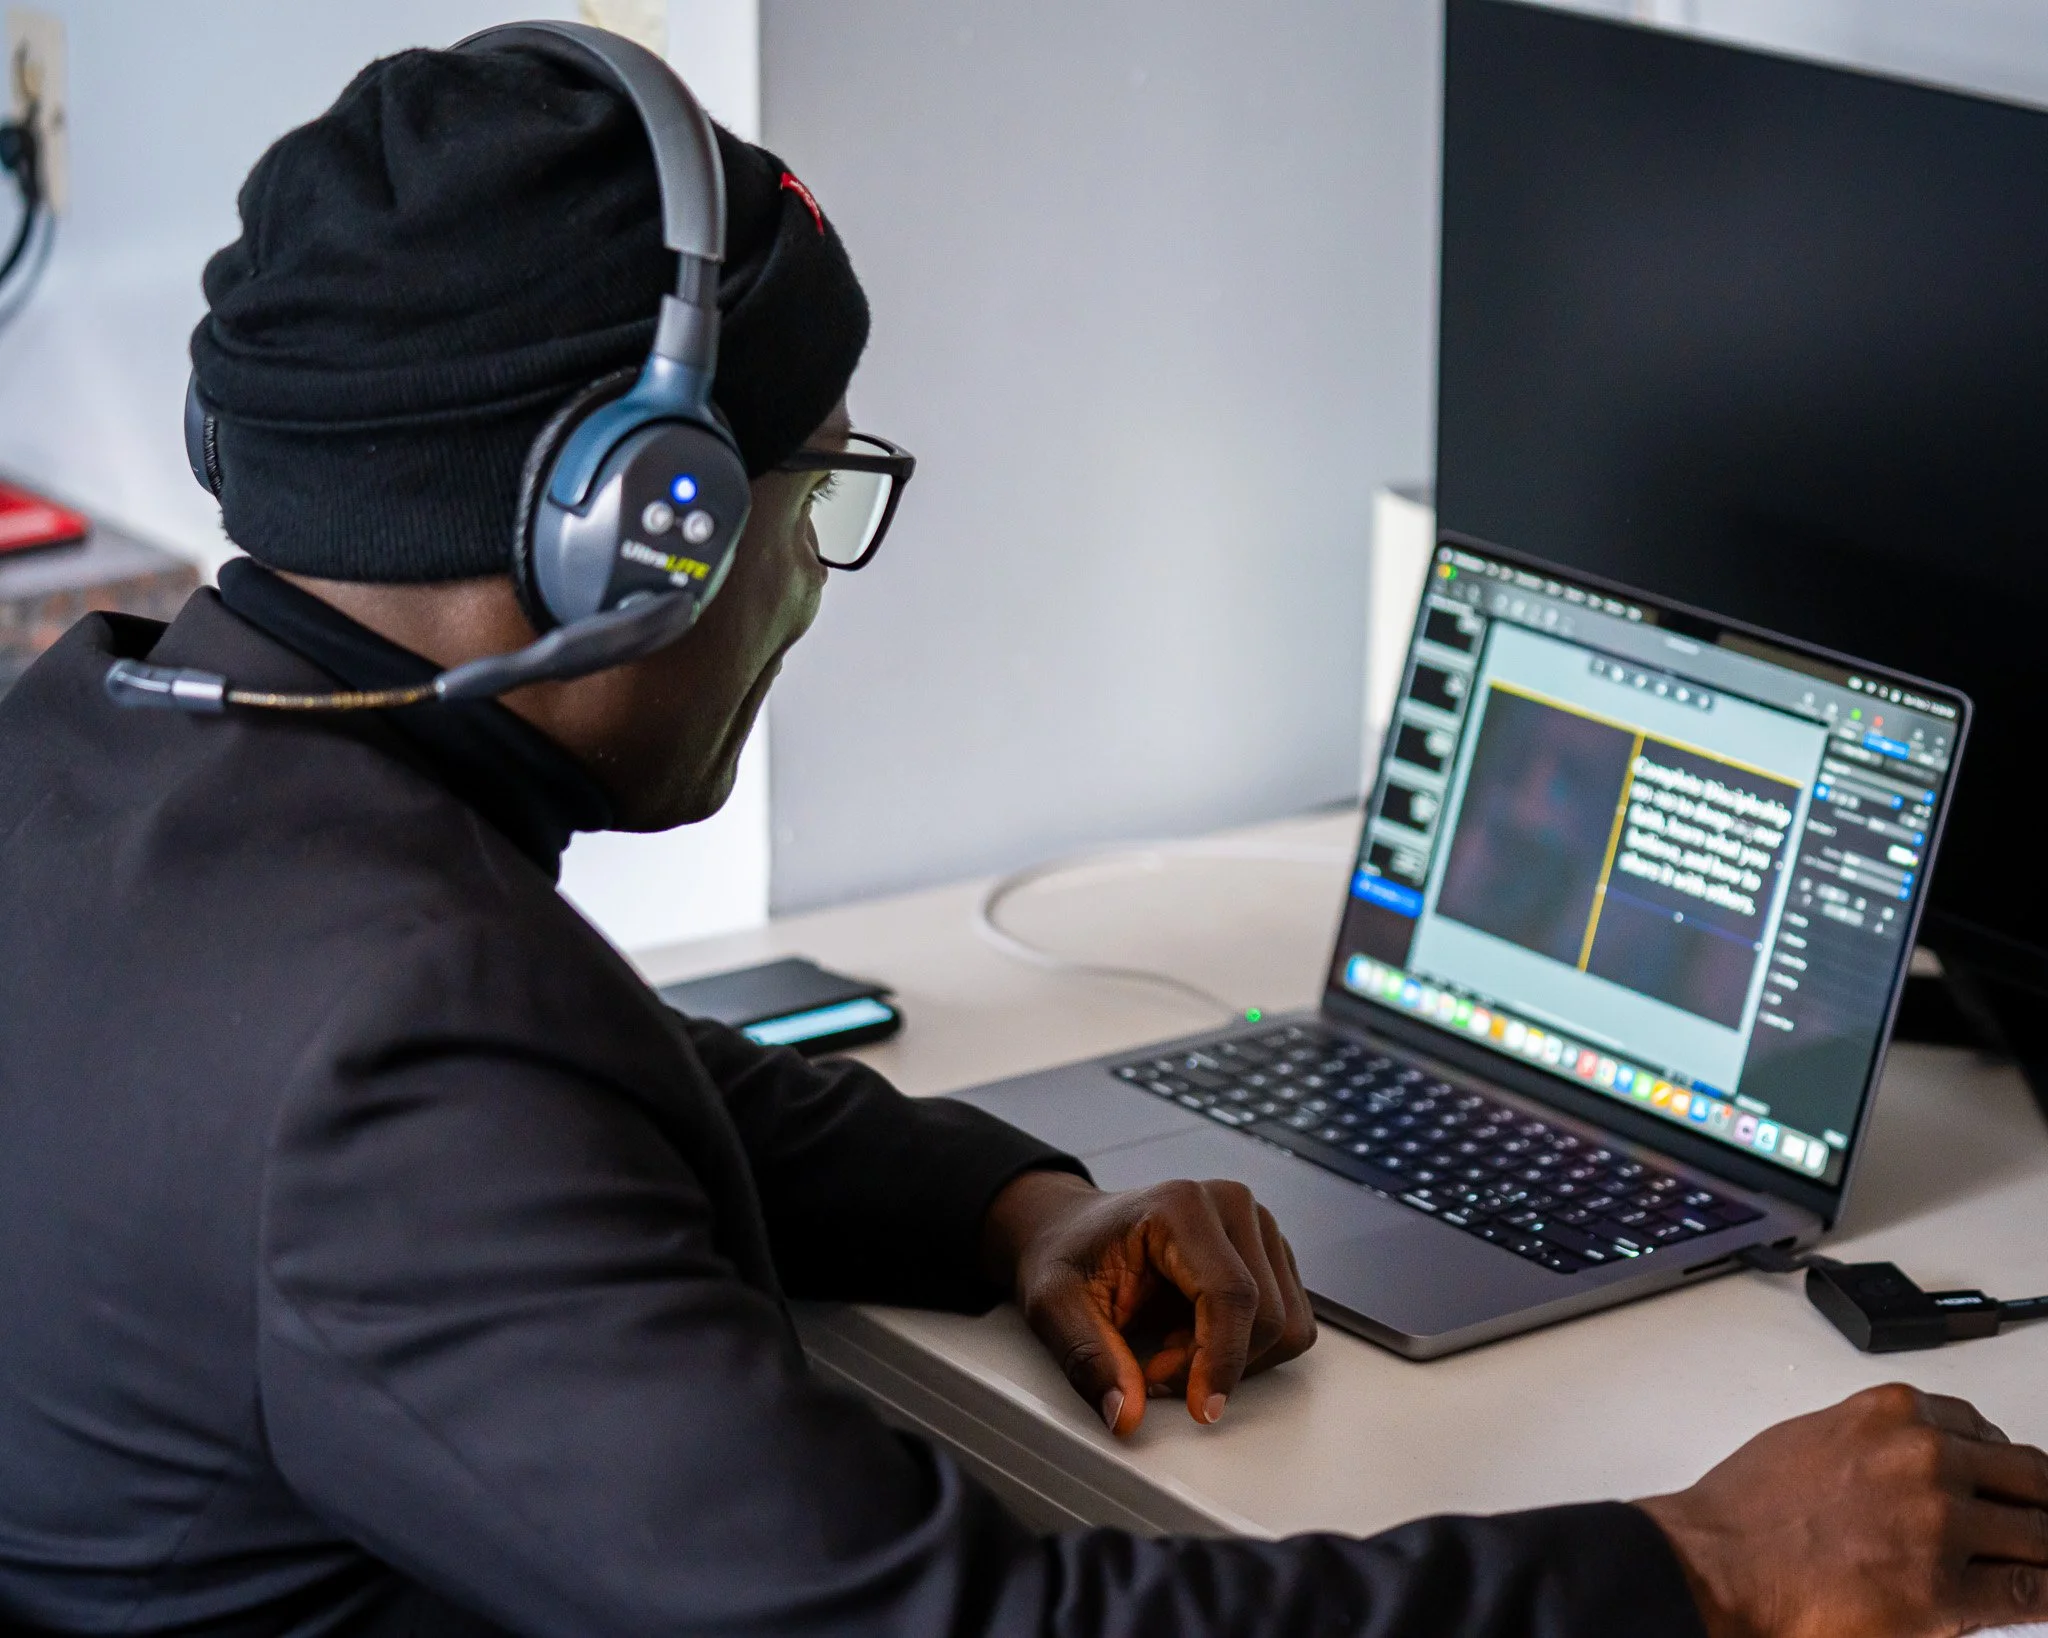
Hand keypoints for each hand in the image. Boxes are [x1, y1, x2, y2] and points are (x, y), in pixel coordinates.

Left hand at [980, 1169, 1315, 1436]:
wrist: (1072, 1229)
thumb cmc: (1067, 1255)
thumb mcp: (1052, 1306)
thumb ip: (1088, 1358)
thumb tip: (1125, 1414)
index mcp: (1180, 1205)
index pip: (1231, 1294)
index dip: (1222, 1360)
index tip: (1202, 1409)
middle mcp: (1231, 1205)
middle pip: (1266, 1316)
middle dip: (1213, 1364)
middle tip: (1153, 1368)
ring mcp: (1258, 1227)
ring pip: (1285, 1326)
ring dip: (1232, 1359)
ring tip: (1172, 1347)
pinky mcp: (1271, 1254)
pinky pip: (1287, 1324)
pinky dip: (1245, 1349)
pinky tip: (1196, 1336)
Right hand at [1638, 1383, 2047, 1636]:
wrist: (1716, 1563)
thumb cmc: (1747, 1509)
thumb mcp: (1814, 1439)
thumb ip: (1877, 1445)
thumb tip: (1917, 1471)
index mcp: (1894, 1414)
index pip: (1987, 1431)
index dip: (2004, 1465)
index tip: (2008, 1482)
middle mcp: (1926, 1458)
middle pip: (2029, 1477)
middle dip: (2038, 1504)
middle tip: (2035, 1524)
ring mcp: (1941, 1524)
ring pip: (2041, 1533)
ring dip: (2042, 1550)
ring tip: (2037, 1562)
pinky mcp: (1945, 1590)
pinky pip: (2029, 1592)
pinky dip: (2041, 1594)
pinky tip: (2037, 1596)